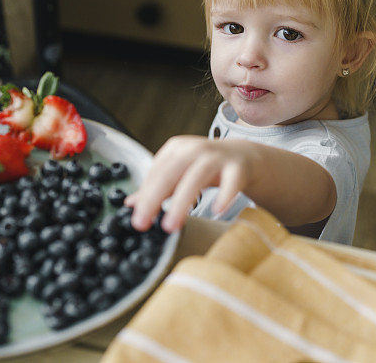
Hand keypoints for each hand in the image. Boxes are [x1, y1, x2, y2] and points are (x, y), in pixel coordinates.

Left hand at [126, 134, 336, 234]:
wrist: (246, 158)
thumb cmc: (206, 168)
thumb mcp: (180, 175)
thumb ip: (157, 188)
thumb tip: (130, 205)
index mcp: (176, 149)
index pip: (156, 173)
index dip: (144, 197)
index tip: (137, 221)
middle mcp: (195, 149)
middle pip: (171, 173)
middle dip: (155, 199)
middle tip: (145, 225)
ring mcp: (218, 156)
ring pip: (197, 176)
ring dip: (182, 201)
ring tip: (172, 226)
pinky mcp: (239, 167)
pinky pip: (231, 181)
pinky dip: (224, 195)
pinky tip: (216, 210)